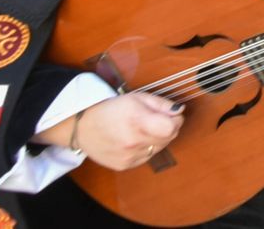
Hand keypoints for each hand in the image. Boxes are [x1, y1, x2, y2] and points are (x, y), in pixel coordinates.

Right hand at [52, 93, 183, 171]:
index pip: (171, 127)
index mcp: (136, 121)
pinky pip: (147, 157)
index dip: (176, 120)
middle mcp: (132, 141)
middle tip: (155, 120)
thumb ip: (162, 104)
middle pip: (168, 138)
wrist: (83, 127)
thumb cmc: (111, 109)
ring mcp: (128, 156)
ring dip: (157, 138)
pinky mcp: (125, 165)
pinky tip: (134, 140)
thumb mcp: (137, 98)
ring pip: (160, 148)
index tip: (171, 115)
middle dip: (168, 128)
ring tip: (141, 129)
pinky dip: (146, 148)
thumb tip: (179, 111)